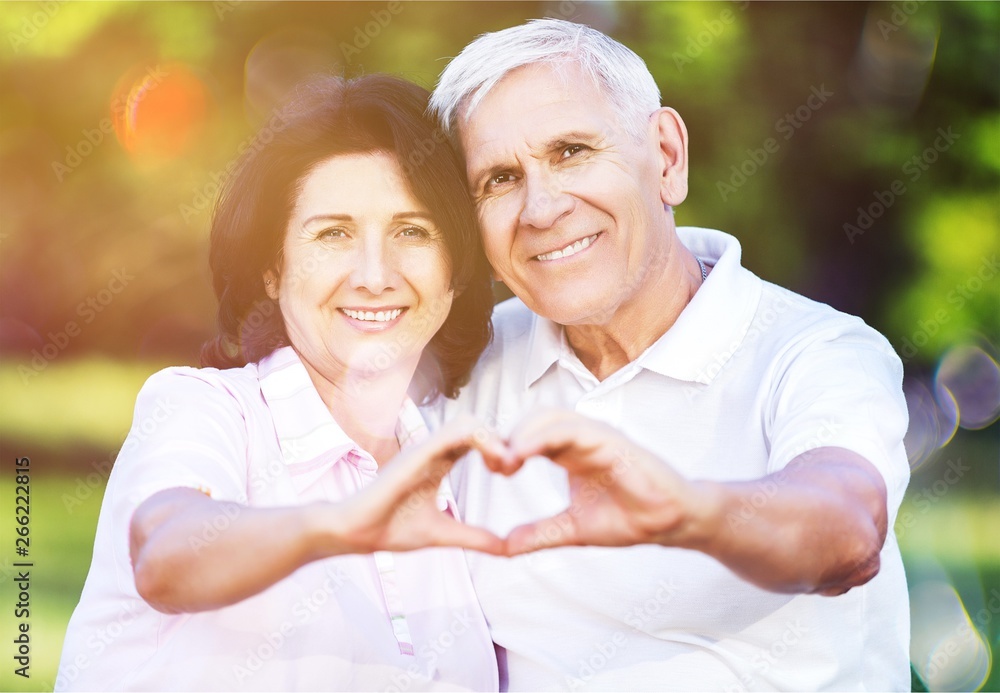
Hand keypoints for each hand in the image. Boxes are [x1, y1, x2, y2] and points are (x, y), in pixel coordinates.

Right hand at [320, 416, 514, 556]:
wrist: (354, 533)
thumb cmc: (390, 528)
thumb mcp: (443, 533)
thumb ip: (474, 537)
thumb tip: (506, 549)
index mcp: (440, 462)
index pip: (478, 439)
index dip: (500, 448)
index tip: (511, 472)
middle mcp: (434, 450)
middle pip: (478, 425)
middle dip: (502, 440)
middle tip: (512, 468)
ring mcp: (425, 449)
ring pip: (468, 421)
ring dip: (493, 437)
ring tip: (505, 465)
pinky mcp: (417, 453)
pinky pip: (453, 432)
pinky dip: (479, 439)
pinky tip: (492, 462)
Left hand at [498, 409, 710, 554]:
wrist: (671, 522)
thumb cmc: (629, 518)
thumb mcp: (573, 529)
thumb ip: (539, 534)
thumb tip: (504, 546)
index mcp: (570, 453)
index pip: (531, 435)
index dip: (508, 446)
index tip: (493, 470)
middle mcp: (581, 438)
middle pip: (535, 419)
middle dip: (511, 436)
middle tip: (495, 465)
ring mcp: (597, 435)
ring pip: (551, 416)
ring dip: (524, 433)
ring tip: (506, 458)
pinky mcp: (612, 440)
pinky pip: (573, 428)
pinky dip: (545, 435)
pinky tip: (525, 452)